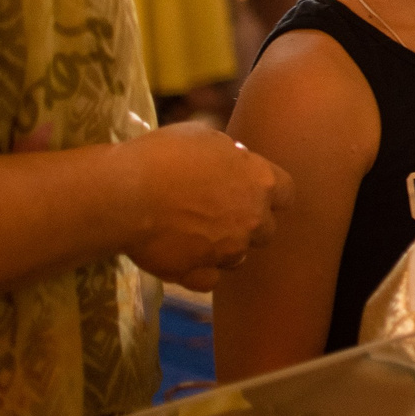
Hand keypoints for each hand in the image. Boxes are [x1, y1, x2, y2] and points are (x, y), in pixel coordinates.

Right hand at [125, 121, 291, 291]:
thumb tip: (234, 160)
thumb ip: (229, 154)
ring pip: (238, 257)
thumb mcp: (204, 137)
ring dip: (224, 248)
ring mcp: (228, 251)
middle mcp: (252, 220)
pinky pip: (209, 279)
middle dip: (248, 223)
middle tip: (219, 213)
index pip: (286, 192)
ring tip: (194, 234)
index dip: (270, 193)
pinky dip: (199, 270)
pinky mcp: (200, 275)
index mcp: (259, 181)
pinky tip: (182, 256)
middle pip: (266, 229)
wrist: (128, 195)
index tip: (252, 190)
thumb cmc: (165, 156)